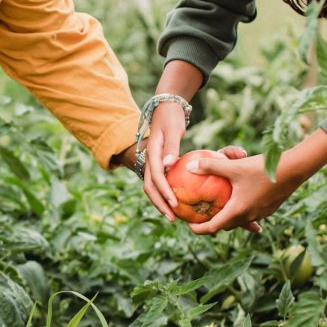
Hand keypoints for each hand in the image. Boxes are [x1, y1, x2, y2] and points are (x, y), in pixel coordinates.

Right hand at [143, 102, 188, 220]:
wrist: (165, 108)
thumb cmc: (171, 117)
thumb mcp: (173, 129)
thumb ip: (171, 147)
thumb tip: (169, 165)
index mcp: (152, 154)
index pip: (156, 177)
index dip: (164, 192)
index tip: (174, 204)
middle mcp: (149, 161)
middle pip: (150, 187)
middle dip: (159, 204)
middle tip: (172, 218)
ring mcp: (152, 164)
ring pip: (152, 187)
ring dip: (160, 202)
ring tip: (173, 215)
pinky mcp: (157, 165)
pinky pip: (159, 183)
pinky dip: (164, 194)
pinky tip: (177, 202)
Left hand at [189, 130, 326, 234]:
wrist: (294, 169)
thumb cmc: (262, 168)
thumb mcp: (234, 166)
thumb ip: (210, 166)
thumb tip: (190, 166)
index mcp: (237, 211)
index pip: (212, 228)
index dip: (198, 229)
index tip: (188, 224)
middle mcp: (249, 216)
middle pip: (225, 226)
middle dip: (211, 223)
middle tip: (200, 214)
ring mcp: (261, 214)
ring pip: (239, 220)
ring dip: (227, 217)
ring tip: (218, 208)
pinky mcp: (269, 208)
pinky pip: (251, 214)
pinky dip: (241, 211)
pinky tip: (240, 200)